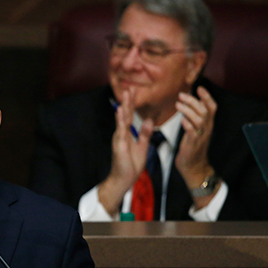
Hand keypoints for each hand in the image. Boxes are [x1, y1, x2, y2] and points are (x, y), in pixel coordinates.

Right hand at [99, 89, 152, 214]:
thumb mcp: (142, 147)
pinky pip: (120, 129)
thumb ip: (144, 133)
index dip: (132, 104)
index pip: (129, 115)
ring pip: (122, 119)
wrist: (123, 179)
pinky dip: (120, 119)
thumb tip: (149, 120)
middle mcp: (121, 133)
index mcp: (127, 134)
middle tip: (129, 87)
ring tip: (125, 94)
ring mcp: (119, 137)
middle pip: (125, 114)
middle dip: (128, 101)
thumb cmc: (130, 165)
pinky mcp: (118, 143)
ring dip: (124, 106)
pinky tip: (121, 110)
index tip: (133, 91)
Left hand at [174, 86, 216, 187]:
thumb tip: (187, 102)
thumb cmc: (192, 146)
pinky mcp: (193, 144)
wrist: (193, 166)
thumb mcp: (195, 129)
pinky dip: (188, 125)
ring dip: (188, 111)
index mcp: (208, 124)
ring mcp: (201, 136)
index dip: (207, 97)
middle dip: (193, 101)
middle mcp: (207, 129)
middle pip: (204, 111)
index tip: (199, 87)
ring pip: (199, 120)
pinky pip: (192, 132)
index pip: (212, 107)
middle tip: (181, 95)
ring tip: (177, 105)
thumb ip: (193, 116)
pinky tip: (181, 120)